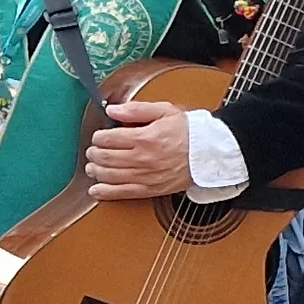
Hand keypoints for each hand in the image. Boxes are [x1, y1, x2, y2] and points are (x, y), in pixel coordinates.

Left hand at [82, 99, 197, 199]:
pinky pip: (122, 193)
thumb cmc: (189, 132)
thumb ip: (136, 110)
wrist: (210, 153)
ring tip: (93, 166)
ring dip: (96, 171)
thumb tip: (112, 109)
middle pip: (105, 157)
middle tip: (93, 151)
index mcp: (144, 138)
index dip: (98, 137)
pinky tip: (96, 190)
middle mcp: (142, 159)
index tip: (99, 136)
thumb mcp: (165, 111)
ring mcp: (145, 176)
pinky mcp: (150, 190)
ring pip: (109, 175)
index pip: (109, 138)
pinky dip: (105, 192)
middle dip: (94, 153)